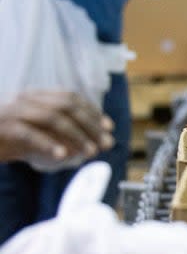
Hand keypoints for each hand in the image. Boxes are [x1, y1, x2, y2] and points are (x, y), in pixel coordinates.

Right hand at [0, 92, 114, 163]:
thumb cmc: (0, 138)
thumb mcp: (31, 134)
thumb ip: (54, 135)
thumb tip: (82, 146)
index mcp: (34, 97)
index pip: (71, 98)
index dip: (92, 112)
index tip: (108, 128)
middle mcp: (25, 100)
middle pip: (67, 106)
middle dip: (90, 124)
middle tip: (106, 143)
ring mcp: (13, 112)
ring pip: (52, 118)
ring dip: (76, 135)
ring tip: (90, 151)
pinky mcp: (4, 128)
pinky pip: (30, 134)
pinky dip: (48, 144)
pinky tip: (63, 156)